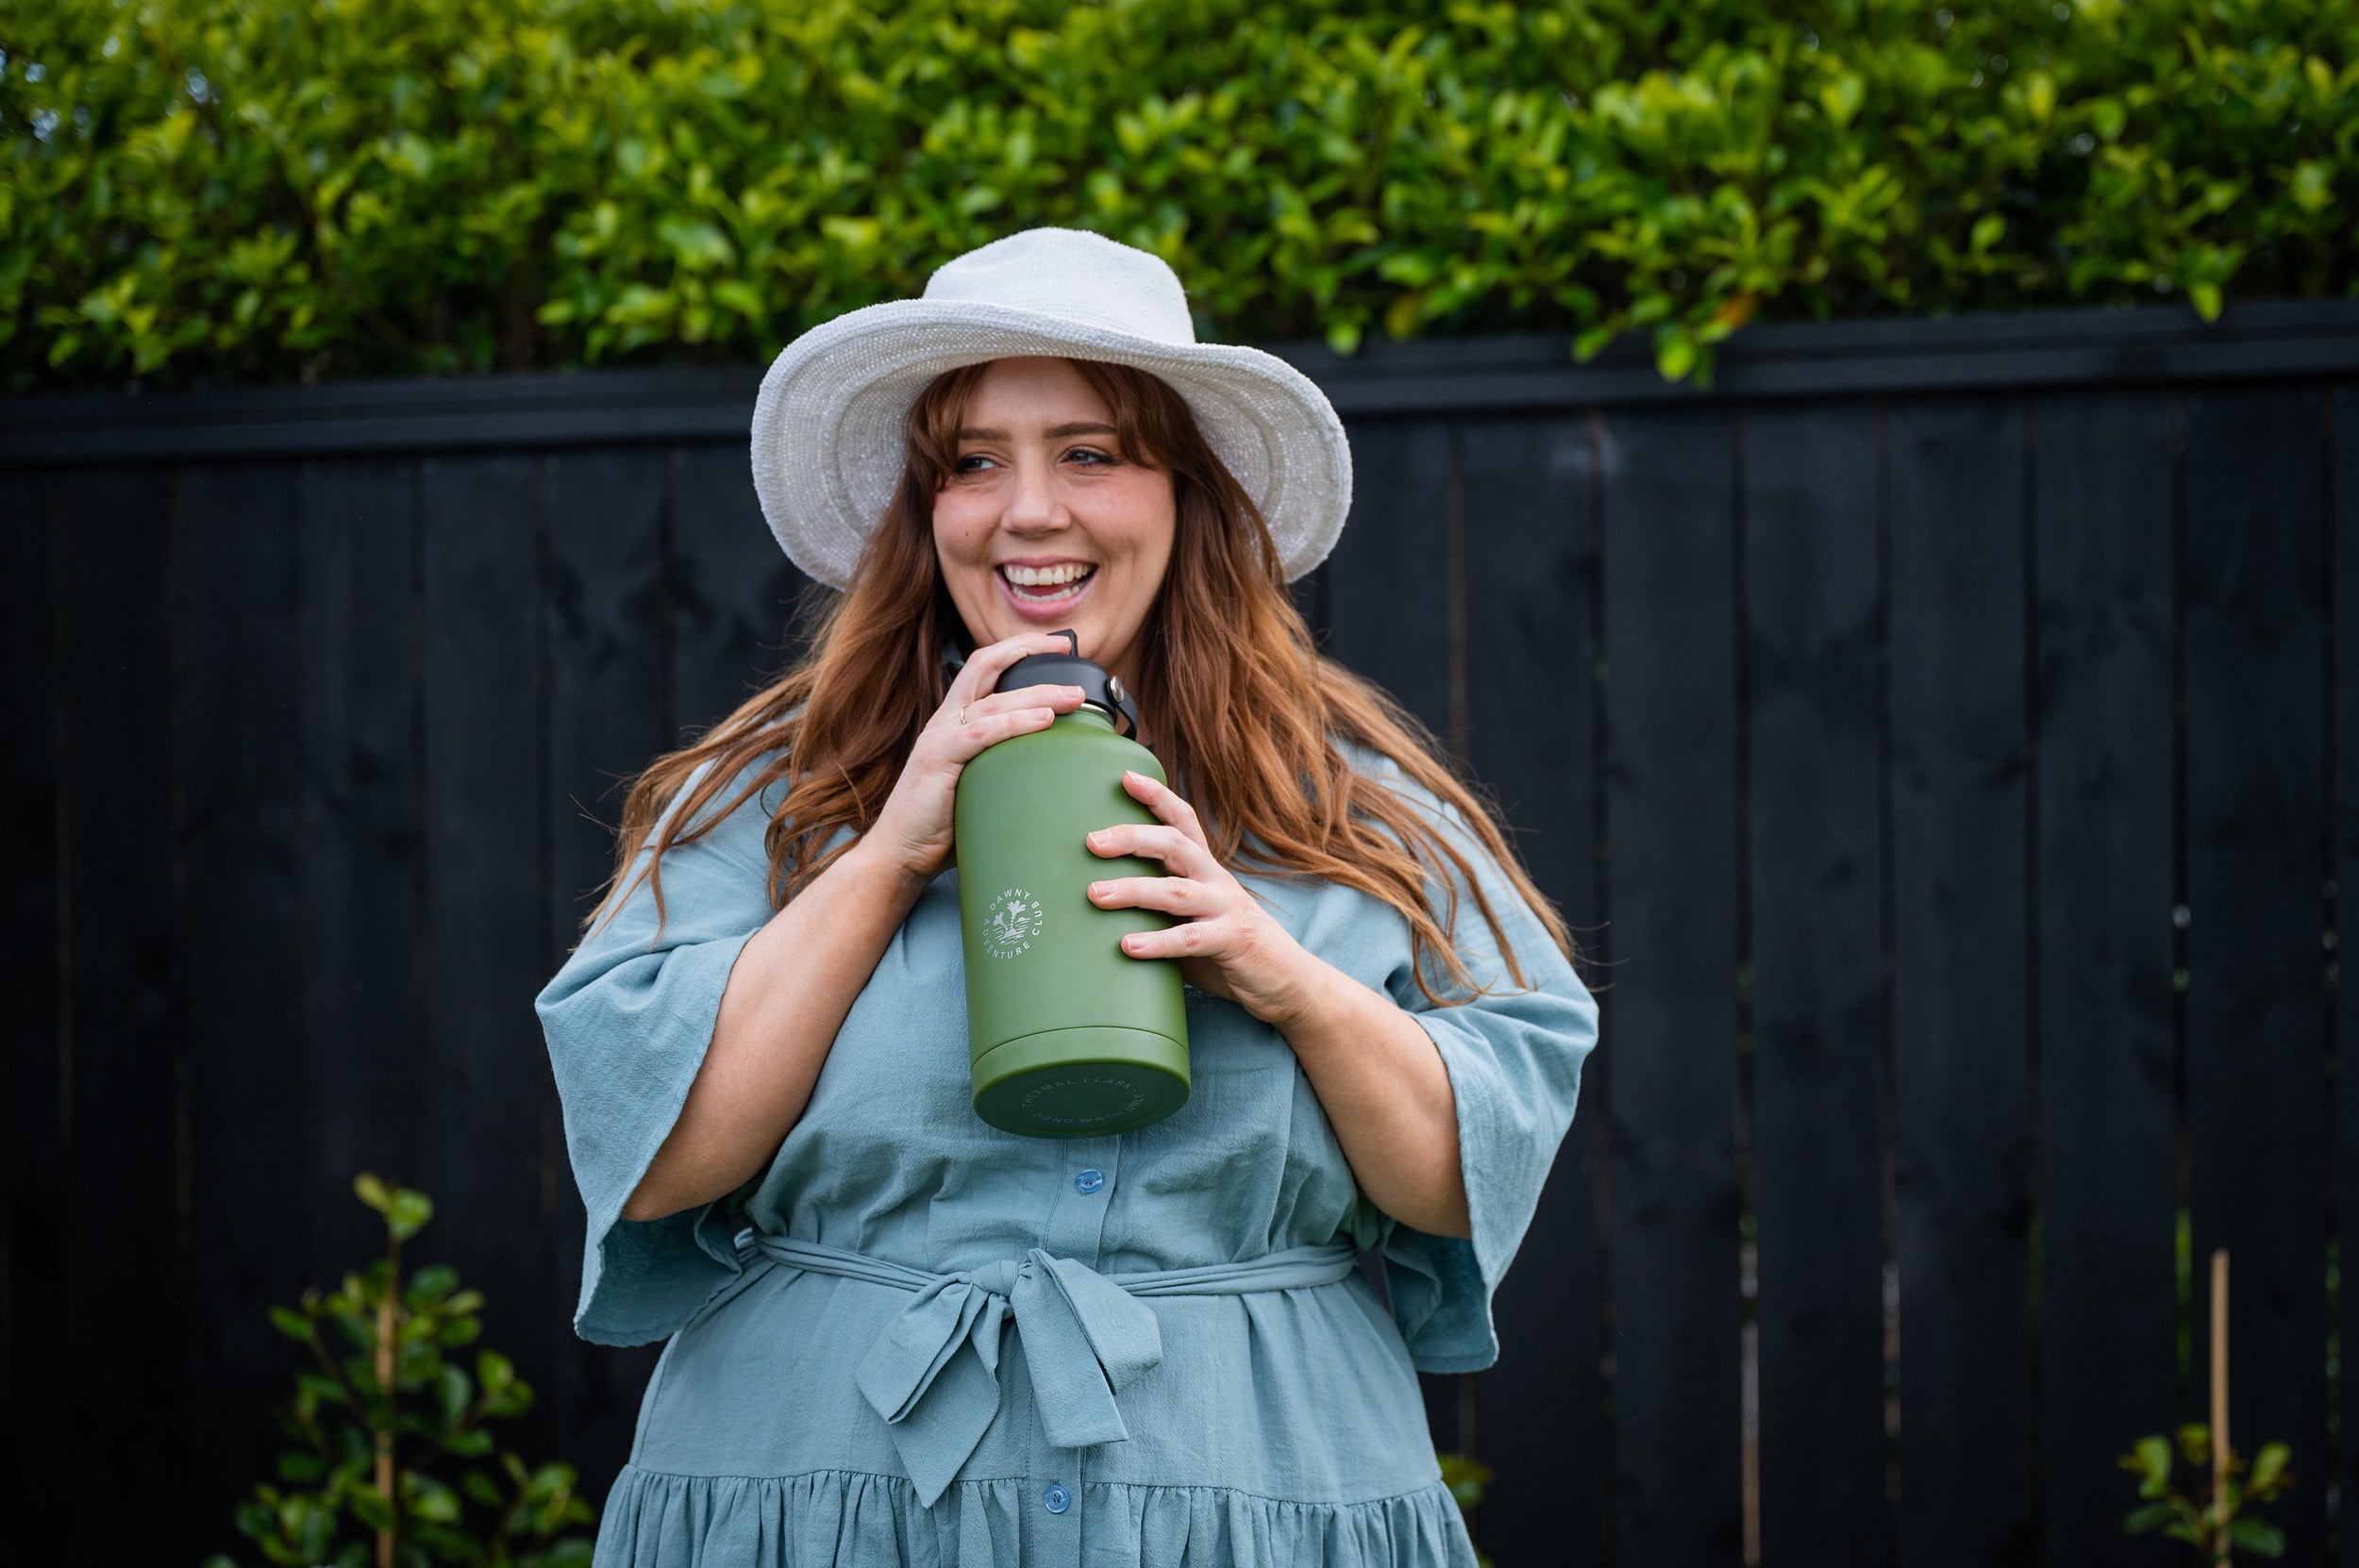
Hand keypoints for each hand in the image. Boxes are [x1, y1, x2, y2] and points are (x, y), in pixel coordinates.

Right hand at [860, 632, 1086, 888]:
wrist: (900, 854)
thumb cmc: (942, 826)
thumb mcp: (980, 785)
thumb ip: (1007, 768)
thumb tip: (1056, 771)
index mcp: (953, 721)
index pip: (984, 668)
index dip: (1018, 649)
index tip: (1057, 647)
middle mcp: (945, 721)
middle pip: (985, 665)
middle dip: (1028, 649)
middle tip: (1068, 647)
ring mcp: (940, 738)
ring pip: (994, 701)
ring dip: (1038, 694)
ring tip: (1073, 696)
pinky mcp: (939, 760)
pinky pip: (982, 734)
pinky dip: (1015, 724)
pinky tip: (1043, 720)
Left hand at [1084, 769, 1323, 1025]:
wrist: (1285, 980)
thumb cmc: (1225, 947)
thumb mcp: (1192, 916)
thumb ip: (1158, 905)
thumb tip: (1099, 904)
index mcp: (1206, 869)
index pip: (1183, 820)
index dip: (1157, 796)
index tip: (1125, 776)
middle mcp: (1216, 880)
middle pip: (1175, 845)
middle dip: (1132, 838)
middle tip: (1092, 841)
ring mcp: (1226, 909)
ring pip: (1176, 891)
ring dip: (1133, 890)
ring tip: (1095, 894)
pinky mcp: (1232, 941)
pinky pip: (1190, 939)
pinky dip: (1157, 941)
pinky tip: (1128, 945)